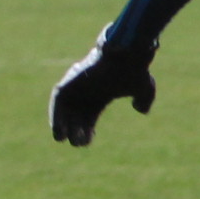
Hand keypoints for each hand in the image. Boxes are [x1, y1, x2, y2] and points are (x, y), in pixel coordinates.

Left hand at [49, 26, 155, 146]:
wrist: (127, 55)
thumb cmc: (135, 71)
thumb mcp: (144, 88)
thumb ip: (144, 100)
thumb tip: (141, 110)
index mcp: (100, 95)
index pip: (88, 117)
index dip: (87, 131)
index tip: (88, 142)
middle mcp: (86, 92)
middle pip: (75, 116)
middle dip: (75, 131)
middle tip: (78, 143)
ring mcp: (76, 86)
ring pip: (63, 109)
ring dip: (61, 124)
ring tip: (62, 138)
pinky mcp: (69, 81)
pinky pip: (57, 100)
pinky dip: (55, 113)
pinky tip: (58, 126)